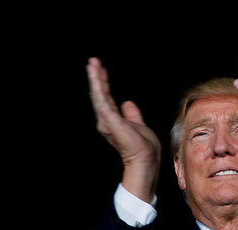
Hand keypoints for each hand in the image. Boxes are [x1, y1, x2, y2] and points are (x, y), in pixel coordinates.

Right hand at [86, 57, 160, 201]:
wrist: (145, 160)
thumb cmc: (144, 148)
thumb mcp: (139, 125)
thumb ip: (132, 115)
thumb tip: (126, 103)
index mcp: (113, 121)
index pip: (106, 98)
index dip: (103, 84)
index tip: (101, 70)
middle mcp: (106, 120)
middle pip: (100, 94)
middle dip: (96, 77)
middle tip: (93, 61)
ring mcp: (106, 120)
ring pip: (98, 95)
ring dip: (95, 78)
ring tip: (92, 63)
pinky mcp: (109, 119)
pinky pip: (101, 99)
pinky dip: (98, 85)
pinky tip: (96, 74)